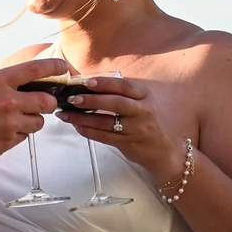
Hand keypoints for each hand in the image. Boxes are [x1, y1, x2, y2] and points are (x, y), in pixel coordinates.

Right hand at [0, 58, 68, 164]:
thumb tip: (10, 86)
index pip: (34, 69)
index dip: (53, 67)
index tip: (63, 67)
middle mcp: (7, 100)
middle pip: (47, 100)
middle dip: (47, 103)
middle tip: (39, 105)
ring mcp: (10, 122)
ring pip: (39, 121)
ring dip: (32, 121)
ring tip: (15, 122)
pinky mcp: (9, 141)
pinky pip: (25, 136)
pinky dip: (19, 135)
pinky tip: (3, 133)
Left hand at [58, 76, 179, 177]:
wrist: (165, 150)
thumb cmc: (148, 122)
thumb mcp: (142, 103)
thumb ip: (122, 94)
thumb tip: (89, 85)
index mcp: (145, 96)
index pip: (124, 86)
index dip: (104, 83)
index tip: (86, 81)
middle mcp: (143, 111)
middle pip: (116, 103)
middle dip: (92, 100)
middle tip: (72, 98)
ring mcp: (136, 129)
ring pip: (106, 122)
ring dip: (83, 118)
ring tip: (65, 114)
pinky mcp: (128, 144)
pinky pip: (104, 137)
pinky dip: (88, 131)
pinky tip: (76, 126)